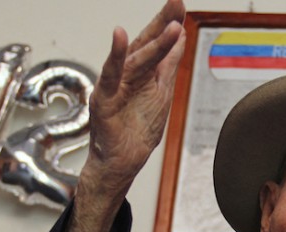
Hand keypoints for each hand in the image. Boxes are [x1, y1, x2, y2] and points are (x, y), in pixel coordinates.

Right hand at [56, 0, 186, 231]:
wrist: (121, 162)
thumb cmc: (136, 129)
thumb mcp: (160, 92)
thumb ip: (168, 65)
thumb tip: (180, 38)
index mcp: (141, 73)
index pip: (156, 43)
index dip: (168, 24)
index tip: (180, 4)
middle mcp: (127, 75)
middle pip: (145, 44)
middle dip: (162, 23)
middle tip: (177, 3)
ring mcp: (115, 86)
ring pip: (136, 59)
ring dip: (154, 42)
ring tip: (172, 25)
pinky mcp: (105, 99)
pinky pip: (110, 74)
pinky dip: (114, 55)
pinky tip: (119, 36)